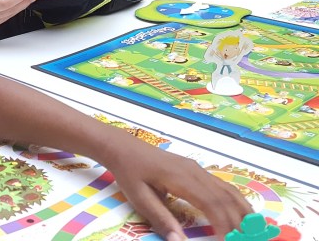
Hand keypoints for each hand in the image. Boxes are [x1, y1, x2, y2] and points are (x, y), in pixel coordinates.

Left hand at [106, 139, 251, 239]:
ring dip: (243, 212)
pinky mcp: (196, 170)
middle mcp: (195, 172)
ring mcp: (197, 170)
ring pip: (228, 191)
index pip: (212, 205)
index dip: (225, 227)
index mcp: (182, 179)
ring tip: (254, 232)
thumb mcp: (140, 198)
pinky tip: (242, 213)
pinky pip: (222, 186)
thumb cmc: (129, 172)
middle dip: (240, 223)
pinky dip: (236, 201)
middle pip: (226, 199)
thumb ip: (161, 220)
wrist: (123, 147)